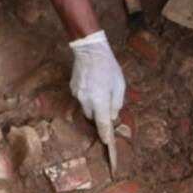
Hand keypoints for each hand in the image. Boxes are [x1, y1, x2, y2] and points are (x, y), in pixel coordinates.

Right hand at [69, 30, 125, 144]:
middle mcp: (86, 100)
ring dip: (94, 106)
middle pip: (93, 117)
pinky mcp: (72, 88)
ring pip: (86, 108)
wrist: (89, 50)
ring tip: (101, 92)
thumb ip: (116, 103)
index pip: (102, 123)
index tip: (107, 142)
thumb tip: (112, 116)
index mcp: (99, 100)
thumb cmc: (108, 67)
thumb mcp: (119, 85)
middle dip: (100, 115)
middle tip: (108, 107)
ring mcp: (77, 94)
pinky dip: (88, 97)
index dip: (105, 134)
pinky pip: (81, 98)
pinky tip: (93, 85)